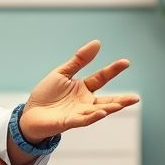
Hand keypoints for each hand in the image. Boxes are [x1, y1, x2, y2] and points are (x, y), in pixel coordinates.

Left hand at [18, 40, 135, 142]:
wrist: (29, 114)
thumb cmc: (46, 95)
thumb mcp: (62, 72)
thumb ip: (79, 60)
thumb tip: (97, 43)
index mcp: (84, 88)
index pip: (102, 78)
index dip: (113, 70)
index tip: (126, 62)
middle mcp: (85, 102)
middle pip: (107, 100)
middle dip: (122, 100)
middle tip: (136, 98)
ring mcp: (78, 113)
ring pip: (98, 111)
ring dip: (111, 108)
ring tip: (124, 104)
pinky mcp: (68, 122)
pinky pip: (83, 120)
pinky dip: (93, 116)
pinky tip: (102, 112)